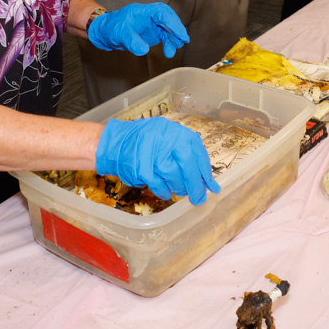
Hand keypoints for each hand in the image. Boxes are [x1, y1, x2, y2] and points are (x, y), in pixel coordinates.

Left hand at [88, 2, 189, 57]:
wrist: (103, 33)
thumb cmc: (109, 28)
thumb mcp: (118, 34)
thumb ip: (131, 41)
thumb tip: (144, 50)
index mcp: (143, 11)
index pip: (162, 13)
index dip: (173, 22)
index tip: (180, 34)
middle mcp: (150, 16)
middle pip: (169, 18)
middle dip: (176, 29)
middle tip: (182, 41)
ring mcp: (152, 24)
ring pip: (168, 28)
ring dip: (173, 38)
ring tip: (172, 51)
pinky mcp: (152, 33)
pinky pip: (164, 36)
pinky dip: (168, 43)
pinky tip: (169, 51)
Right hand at [95, 117, 220, 204]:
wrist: (116, 142)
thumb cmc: (146, 142)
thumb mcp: (167, 138)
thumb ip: (186, 153)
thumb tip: (205, 178)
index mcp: (176, 131)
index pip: (197, 151)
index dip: (205, 171)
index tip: (212, 187)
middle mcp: (166, 138)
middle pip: (187, 164)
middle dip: (195, 184)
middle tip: (199, 198)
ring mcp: (153, 152)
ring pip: (174, 175)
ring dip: (179, 188)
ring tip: (180, 191)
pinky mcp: (142, 167)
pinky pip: (159, 184)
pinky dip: (164, 191)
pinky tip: (166, 192)